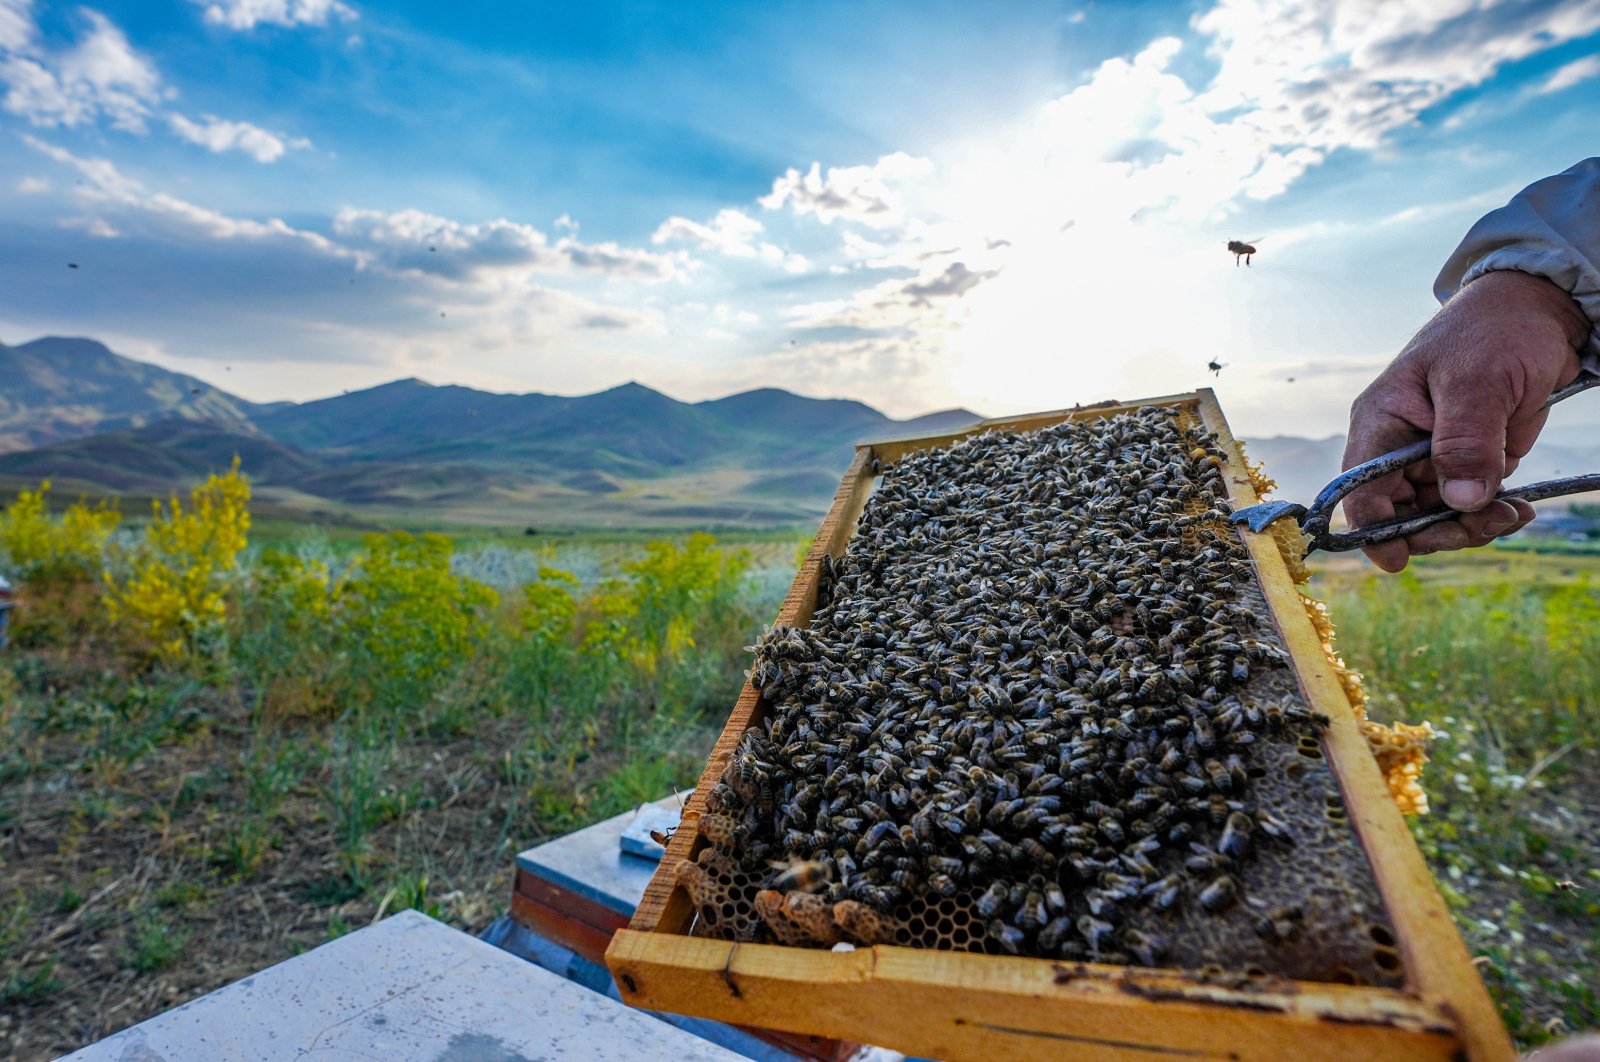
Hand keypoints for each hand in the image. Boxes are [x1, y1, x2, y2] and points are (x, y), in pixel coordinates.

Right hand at [1342, 270, 1587, 571]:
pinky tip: (1519, 507)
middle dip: (1437, 531)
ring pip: (1434, 516)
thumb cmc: (1495, 331)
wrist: (1538, 309)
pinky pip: (1468, 504)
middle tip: (1487, 524)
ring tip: (1514, 513)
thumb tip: (1460, 503)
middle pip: (1397, 514)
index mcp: (1381, 421)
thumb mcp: (1479, 382)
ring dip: (1471, 526)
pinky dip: (1492, 514)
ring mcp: (1431, 455)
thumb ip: (1465, 442)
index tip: (1399, 560)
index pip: (1360, 490)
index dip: (1373, 529)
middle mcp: (1397, 444)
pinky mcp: (1466, 460)